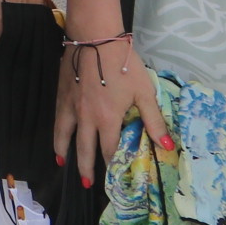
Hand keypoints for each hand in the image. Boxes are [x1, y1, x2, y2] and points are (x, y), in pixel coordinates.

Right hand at [52, 33, 171, 184]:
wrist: (94, 39)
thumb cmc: (123, 64)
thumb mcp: (144, 92)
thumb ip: (154, 120)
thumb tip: (168, 147)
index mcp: (108, 119)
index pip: (108, 150)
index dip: (111, 166)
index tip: (114, 179)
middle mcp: (86, 118)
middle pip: (84, 150)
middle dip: (86, 169)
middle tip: (87, 185)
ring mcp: (71, 107)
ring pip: (64, 137)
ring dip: (65, 154)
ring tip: (65, 166)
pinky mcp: (61, 96)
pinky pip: (58, 121)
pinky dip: (57, 134)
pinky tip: (58, 137)